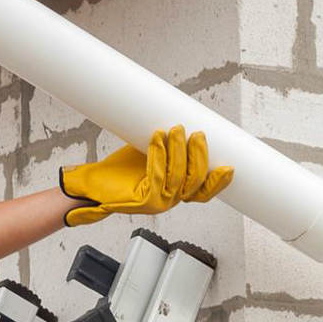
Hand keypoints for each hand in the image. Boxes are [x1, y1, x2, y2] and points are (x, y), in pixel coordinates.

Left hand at [58, 125, 231, 226]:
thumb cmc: (121, 169)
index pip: (204, 191)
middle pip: (195, 181)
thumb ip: (168, 144)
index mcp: (176, 192)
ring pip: (178, 177)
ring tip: (177, 130)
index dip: (218, 181)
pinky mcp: (144, 201)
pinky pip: (157, 175)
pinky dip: (159, 154)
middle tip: (198, 133)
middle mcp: (170, 200)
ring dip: (180, 151)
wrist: (93, 184)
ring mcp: (159, 202)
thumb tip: (181, 119)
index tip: (229, 166)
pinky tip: (157, 138)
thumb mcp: (150, 153)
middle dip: (199, 156)